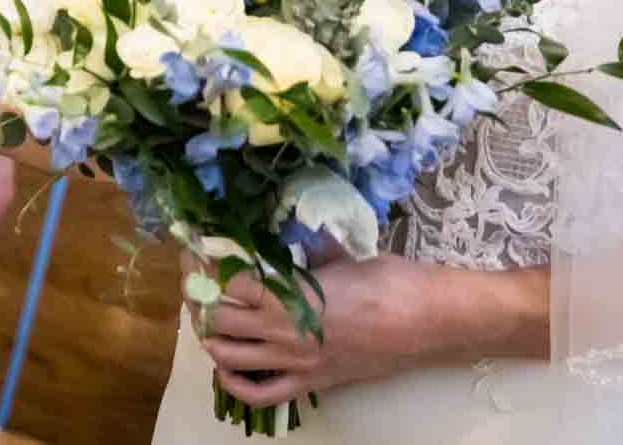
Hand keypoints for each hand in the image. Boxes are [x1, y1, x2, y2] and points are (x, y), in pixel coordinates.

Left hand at [185, 250, 441, 406]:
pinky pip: (260, 396)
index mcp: (289, 294)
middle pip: (218, 319)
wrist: (427, 322)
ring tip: (209, 318)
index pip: (227, 281)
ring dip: (211, 337)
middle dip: (200, 300)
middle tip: (197, 283)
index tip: (195, 250)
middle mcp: (284, 332)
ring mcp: (295, 363)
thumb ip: (308, 248)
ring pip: (229, 356)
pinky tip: (226, 366)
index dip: (204, 265)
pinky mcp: (310, 384)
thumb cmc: (388, 281)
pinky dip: (234, 383)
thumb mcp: (340, 255)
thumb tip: (295, 227)